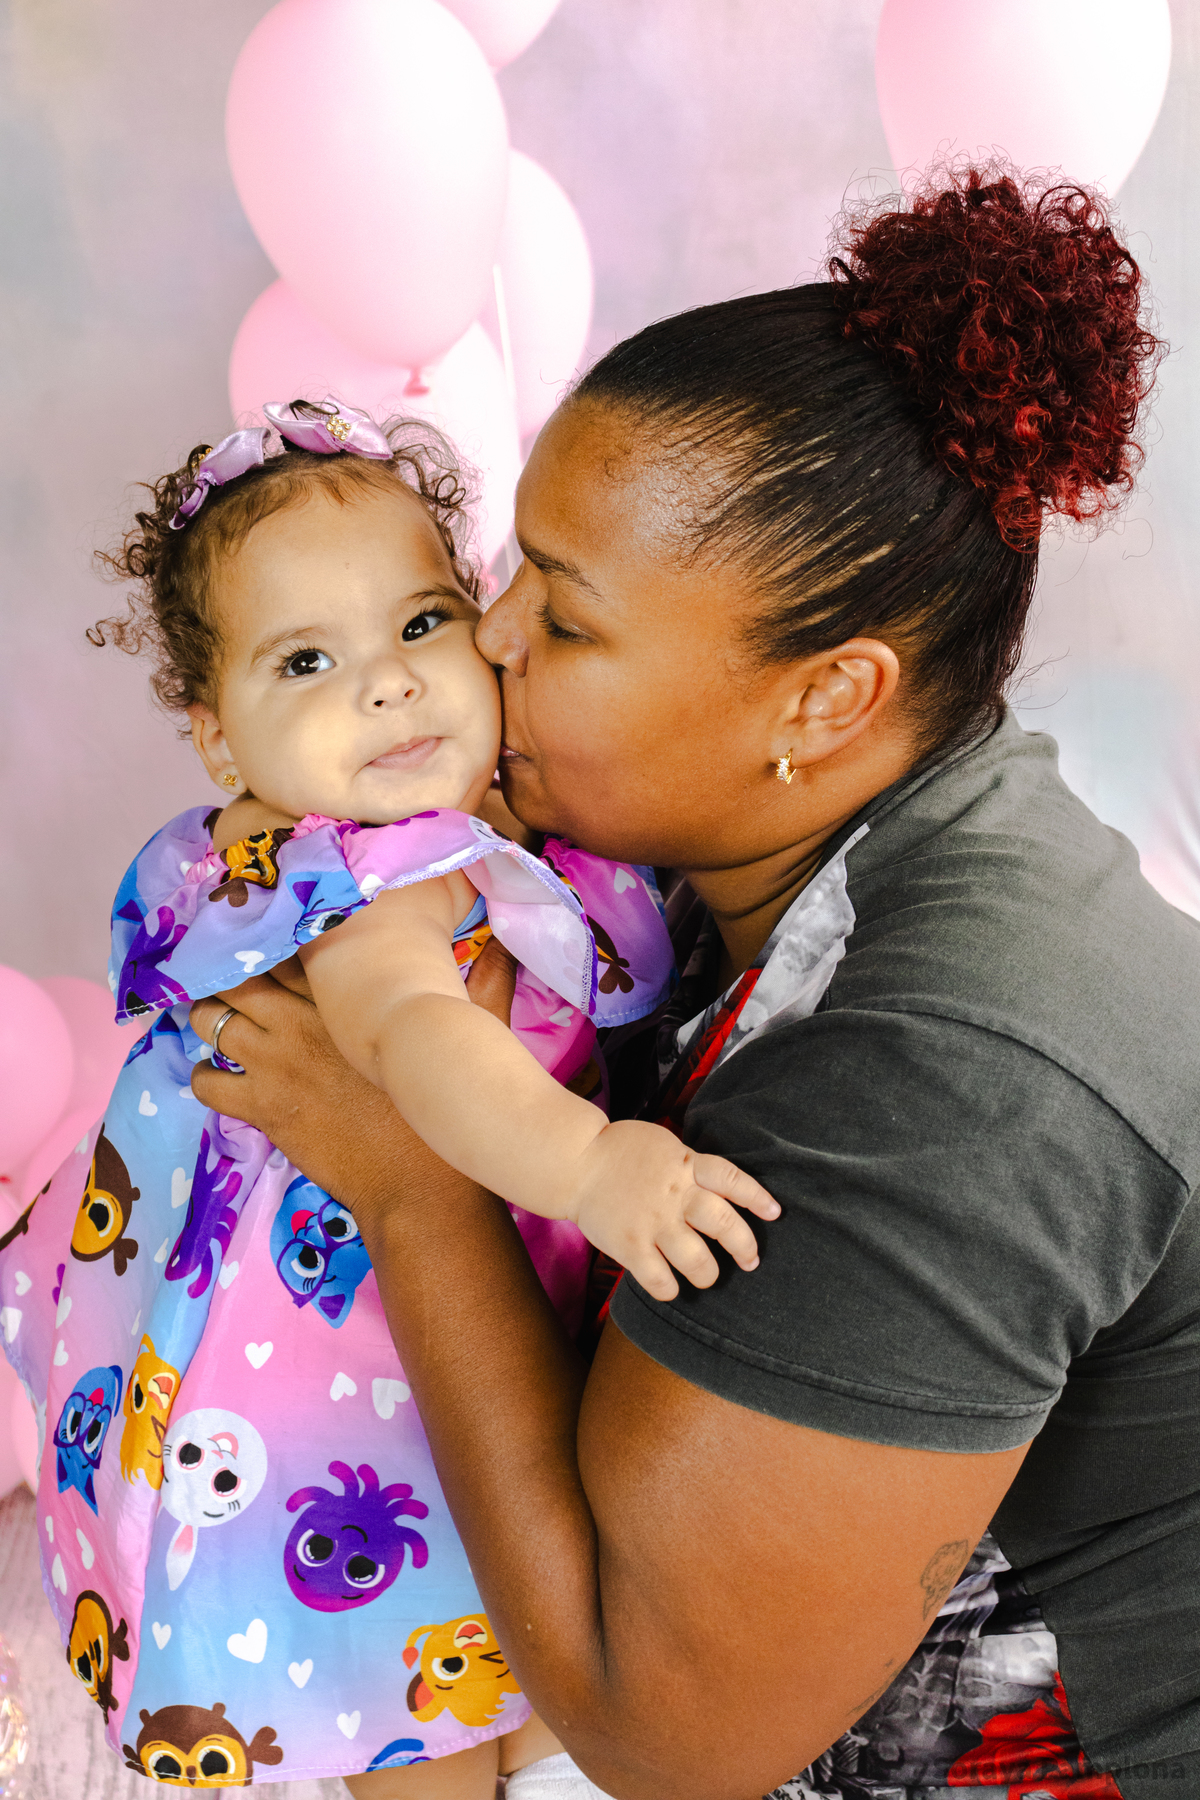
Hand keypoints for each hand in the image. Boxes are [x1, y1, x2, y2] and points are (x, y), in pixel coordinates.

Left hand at [188, 937, 518, 1220]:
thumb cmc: (449, 1109)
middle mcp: (305, 1019)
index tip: (277, 945)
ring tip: (222, 1026)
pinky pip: (205, 1082)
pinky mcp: (263, 1108)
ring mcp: (277, 1063)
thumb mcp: (479, 1031)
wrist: (421, 1188)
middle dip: (230, 975)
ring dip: (210, 1019)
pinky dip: (205, 1078)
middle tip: (236, 984)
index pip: (294, 943)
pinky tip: (222, 1080)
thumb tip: (507, 946)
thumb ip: (491, 980)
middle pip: (239, 973)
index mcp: (351, 993)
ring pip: (209, 1019)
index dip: (278, 940)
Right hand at [570, 1120, 779, 1301]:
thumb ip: (692, 1165)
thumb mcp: (665, 1145)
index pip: (732, 1179)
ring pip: (697, 1259)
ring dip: (709, 1274)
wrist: (576, 1162)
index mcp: (685, 1165)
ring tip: (708, 1276)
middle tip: (750, 1259)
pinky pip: (659, 1280)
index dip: (757, 1197)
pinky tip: (671, 1287)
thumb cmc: (622, 1152)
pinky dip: (670, 1289)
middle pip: (723, 1222)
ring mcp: (652, 1222)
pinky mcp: (630, 1245)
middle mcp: (674, 1194)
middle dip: (744, 1246)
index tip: (774, 1213)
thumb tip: (722, 1187)